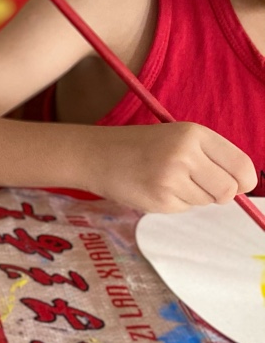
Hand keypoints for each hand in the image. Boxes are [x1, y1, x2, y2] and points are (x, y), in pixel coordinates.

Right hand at [91, 122, 257, 211]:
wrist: (96, 155)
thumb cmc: (141, 147)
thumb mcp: (178, 138)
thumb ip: (210, 156)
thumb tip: (242, 187)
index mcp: (195, 134)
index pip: (242, 166)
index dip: (245, 181)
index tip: (239, 185)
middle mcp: (185, 154)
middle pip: (228, 190)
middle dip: (220, 193)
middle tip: (199, 185)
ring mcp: (171, 178)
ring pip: (206, 201)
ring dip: (193, 196)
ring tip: (167, 181)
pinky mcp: (159, 200)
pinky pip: (185, 208)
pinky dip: (175, 203)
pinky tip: (155, 189)